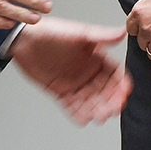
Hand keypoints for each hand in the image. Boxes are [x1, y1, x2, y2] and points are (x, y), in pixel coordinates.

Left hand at [8, 16, 132, 124]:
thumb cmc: (51, 31)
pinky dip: (78, 112)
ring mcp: (74, 82)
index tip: (125, 92)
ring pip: (90, 100)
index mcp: (95, 57)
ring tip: (99, 116)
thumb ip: (101, 36)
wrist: (25, 40)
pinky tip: (83, 118)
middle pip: (105, 90)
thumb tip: (122, 31)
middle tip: (114, 109)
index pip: (114, 73)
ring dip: (96, 109)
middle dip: (111, 100)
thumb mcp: (79, 33)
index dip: (121, 83)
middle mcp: (87, 71)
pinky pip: (72, 105)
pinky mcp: (60, 91)